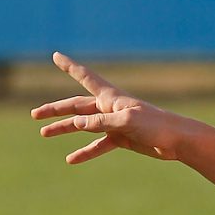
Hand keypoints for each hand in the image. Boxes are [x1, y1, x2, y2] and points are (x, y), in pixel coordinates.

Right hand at [31, 52, 196, 163]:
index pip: (87, 78)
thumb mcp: (126, 121)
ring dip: (65, 128)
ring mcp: (115, 124)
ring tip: (44, 133)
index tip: (56, 55)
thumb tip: (75, 123)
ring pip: (84, 126)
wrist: (178, 141)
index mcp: (112, 97)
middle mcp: (111, 108)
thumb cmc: (157, 125)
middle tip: (35, 114)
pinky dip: (86, 152)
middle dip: (57, 108)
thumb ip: (101, 122)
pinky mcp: (122, 139)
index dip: (71, 67)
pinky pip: (99, 145)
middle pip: (78, 106)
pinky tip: (71, 159)